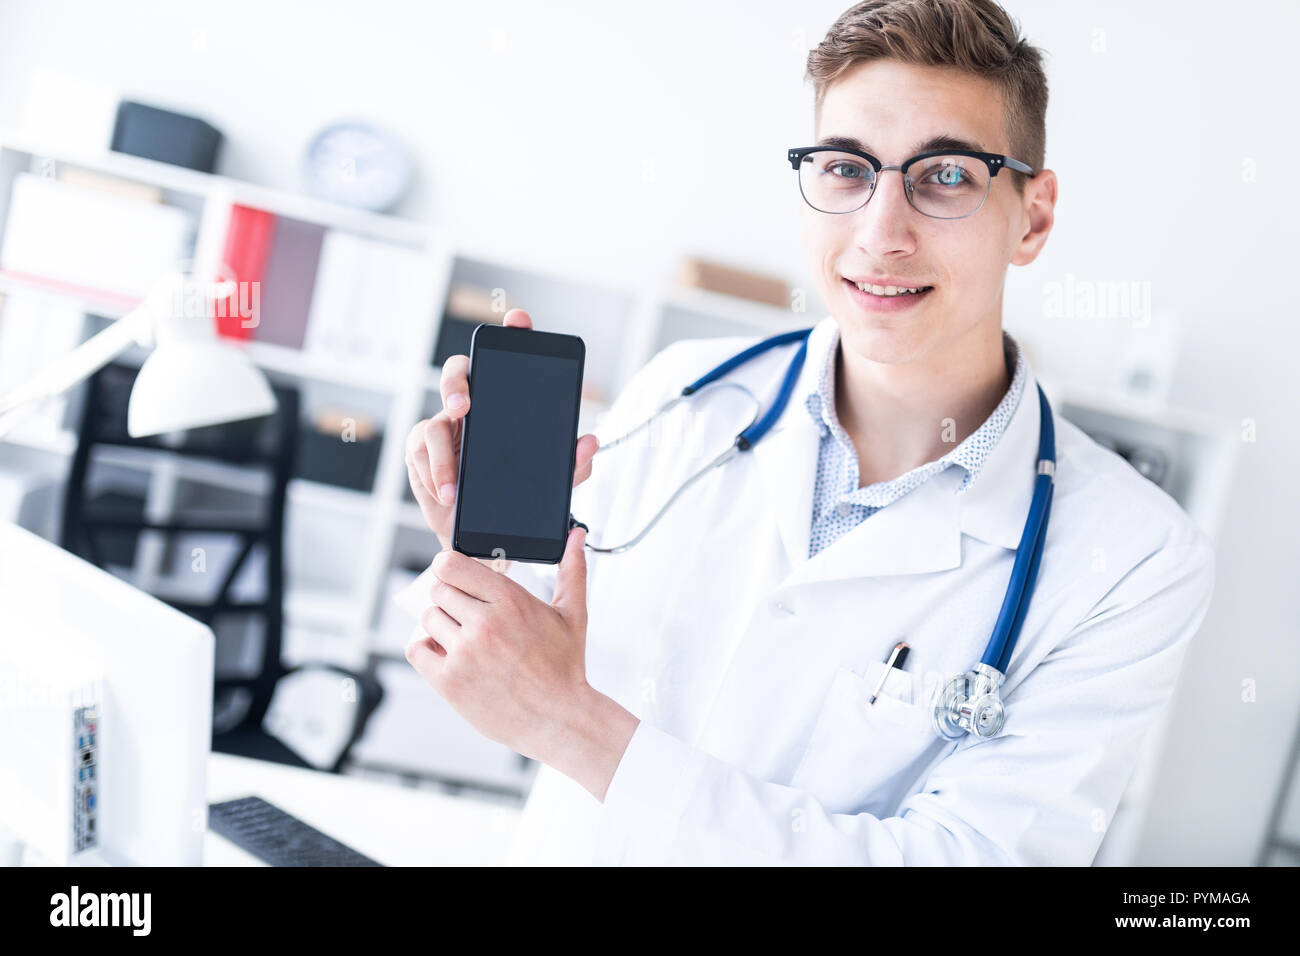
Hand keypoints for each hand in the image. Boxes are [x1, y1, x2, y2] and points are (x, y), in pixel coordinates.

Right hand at [404, 308, 600, 558]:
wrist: (486, 535)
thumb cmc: (516, 496)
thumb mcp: (552, 483)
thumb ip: (572, 464)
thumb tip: (590, 442)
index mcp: (506, 405)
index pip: (509, 360)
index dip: (513, 334)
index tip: (519, 322)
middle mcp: (474, 407)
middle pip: (458, 373)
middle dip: (456, 382)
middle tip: (464, 405)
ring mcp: (446, 427)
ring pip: (434, 421)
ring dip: (443, 455)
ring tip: (455, 484)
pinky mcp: (423, 451)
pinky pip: (420, 453)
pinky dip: (435, 476)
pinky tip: (447, 493)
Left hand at [405, 524, 638, 799]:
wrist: (559, 719)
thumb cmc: (565, 667)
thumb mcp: (572, 614)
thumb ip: (572, 569)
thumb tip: (576, 535)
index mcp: (510, 600)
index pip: (451, 564)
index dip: (449, 568)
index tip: (455, 576)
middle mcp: (483, 624)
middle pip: (438, 590)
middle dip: (451, 599)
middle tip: (469, 614)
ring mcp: (464, 653)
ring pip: (428, 618)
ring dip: (441, 625)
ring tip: (465, 638)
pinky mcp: (449, 681)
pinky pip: (416, 649)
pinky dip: (427, 649)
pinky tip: (448, 654)